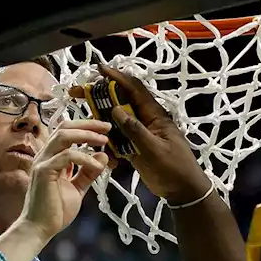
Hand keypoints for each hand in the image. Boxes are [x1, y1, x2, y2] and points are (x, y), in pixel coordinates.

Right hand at [15, 119, 111, 243]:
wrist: (40, 228)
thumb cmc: (55, 210)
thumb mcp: (78, 188)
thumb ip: (89, 172)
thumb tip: (103, 156)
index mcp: (52, 158)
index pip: (67, 132)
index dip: (85, 126)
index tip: (104, 129)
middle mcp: (45, 156)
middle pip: (65, 127)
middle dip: (88, 124)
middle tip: (107, 127)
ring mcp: (43, 162)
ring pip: (63, 136)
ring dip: (86, 135)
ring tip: (103, 141)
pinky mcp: (44, 172)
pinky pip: (66, 156)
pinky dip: (84, 158)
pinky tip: (97, 165)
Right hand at [92, 63, 213, 205]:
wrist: (183, 191)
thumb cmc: (174, 168)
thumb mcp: (154, 149)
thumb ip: (135, 129)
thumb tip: (115, 109)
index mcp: (154, 115)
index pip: (134, 89)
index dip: (117, 77)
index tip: (98, 70)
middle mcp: (145, 120)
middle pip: (121, 101)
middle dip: (100, 95)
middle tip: (77, 92)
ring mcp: (140, 133)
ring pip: (116, 121)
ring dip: (101, 120)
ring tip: (82, 118)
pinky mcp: (135, 147)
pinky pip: (118, 140)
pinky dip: (110, 145)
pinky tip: (105, 154)